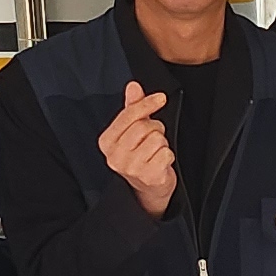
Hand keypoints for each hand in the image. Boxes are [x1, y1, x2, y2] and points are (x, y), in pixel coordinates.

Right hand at [99, 79, 176, 215]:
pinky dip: (168, 156)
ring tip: (155, 152)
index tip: (160, 98)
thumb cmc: (140, 156)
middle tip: (152, 140)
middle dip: (155, 129)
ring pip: (157, 139)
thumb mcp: (132, 131)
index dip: (147, 104)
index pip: (129, 115)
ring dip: (162, 143)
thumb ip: (132, 108)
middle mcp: (115, 156)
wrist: (148, 189)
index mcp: (107, 142)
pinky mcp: (148, 177)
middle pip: (144, 126)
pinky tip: (160, 163)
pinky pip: (166, 153)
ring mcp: (130, 168)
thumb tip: (133, 86)